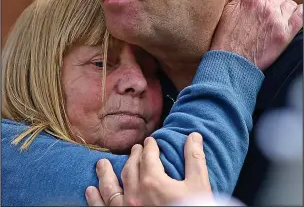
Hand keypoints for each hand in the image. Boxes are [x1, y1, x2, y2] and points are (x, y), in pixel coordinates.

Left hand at [85, 132, 211, 205]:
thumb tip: (194, 135)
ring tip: (101, 164)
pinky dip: (95, 200)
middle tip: (134, 149)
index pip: (148, 156)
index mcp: (153, 181)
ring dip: (105, 174)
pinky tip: (90, 192)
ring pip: (111, 187)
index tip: (150, 142)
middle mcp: (135, 193)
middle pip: (131, 167)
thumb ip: (194, 159)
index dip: (150, 147)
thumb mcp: (199, 185)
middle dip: (133, 156)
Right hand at [211, 0, 302, 69]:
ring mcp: (278, 19)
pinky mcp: (285, 33)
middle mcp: (267, 6)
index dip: (261, 2)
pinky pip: (301, 15)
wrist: (231, 59)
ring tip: (273, 23)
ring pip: (289, 5)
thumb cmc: (227, 36)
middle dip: (272, 6)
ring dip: (284, 11)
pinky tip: (292, 19)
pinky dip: (299, 14)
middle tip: (263, 19)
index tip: (256, 11)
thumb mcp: (229, 8)